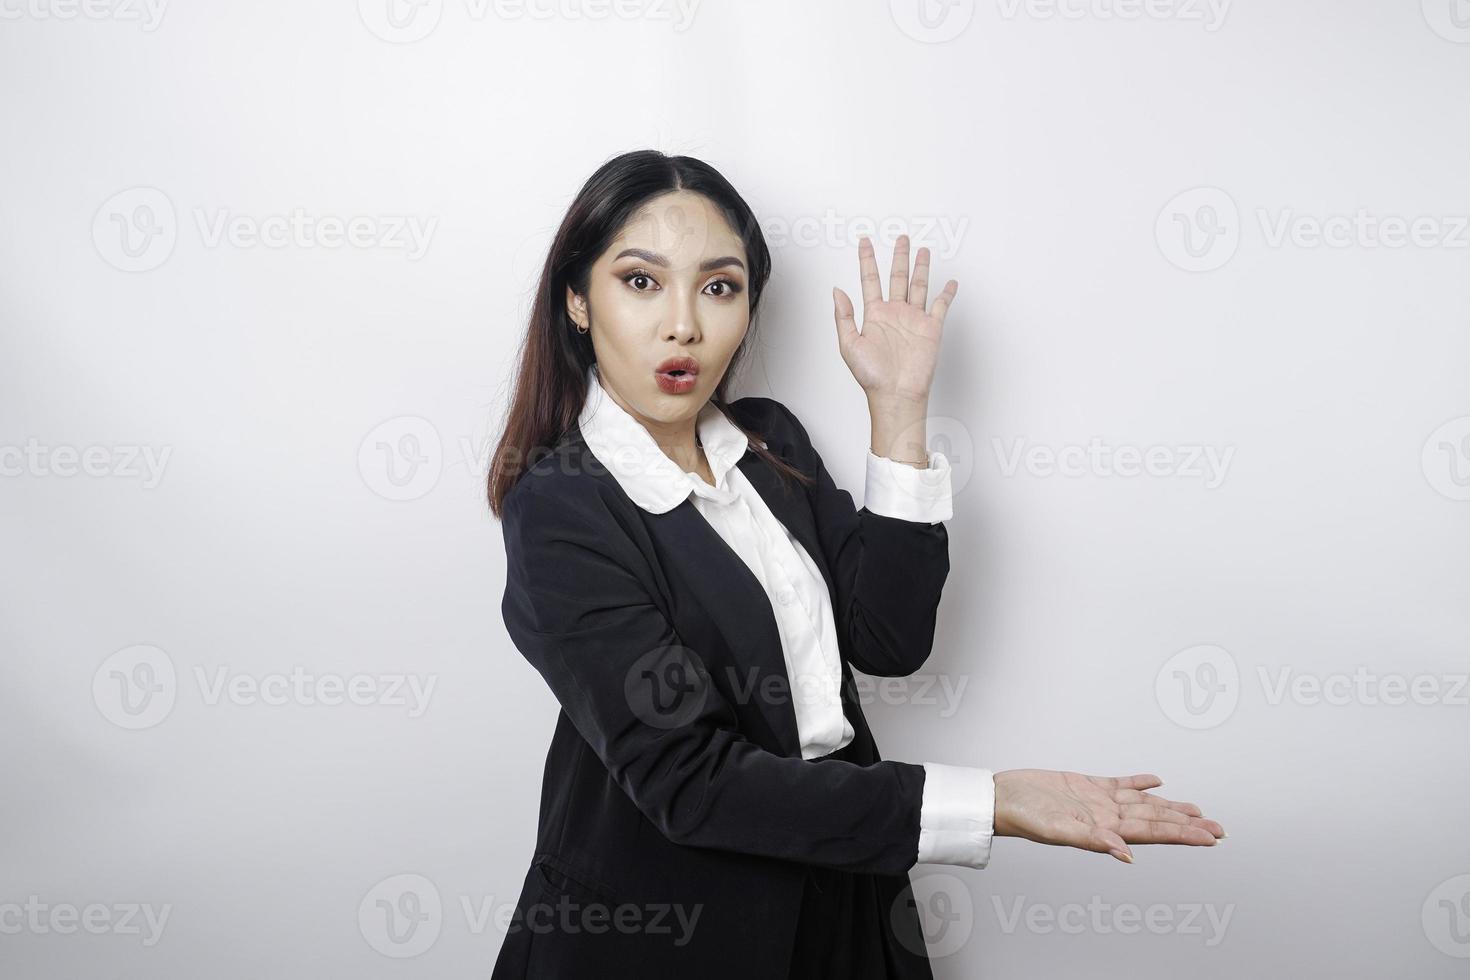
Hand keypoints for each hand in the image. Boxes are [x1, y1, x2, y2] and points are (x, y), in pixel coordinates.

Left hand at [832, 234, 956, 405]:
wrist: (896, 394)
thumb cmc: (872, 376)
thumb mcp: (849, 345)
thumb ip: (843, 316)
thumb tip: (836, 290)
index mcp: (874, 314)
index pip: (870, 279)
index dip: (867, 259)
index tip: (864, 241)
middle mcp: (895, 313)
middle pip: (897, 277)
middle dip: (899, 257)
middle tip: (901, 238)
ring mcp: (914, 319)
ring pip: (919, 285)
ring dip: (921, 268)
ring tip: (923, 250)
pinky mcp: (931, 328)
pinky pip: (940, 306)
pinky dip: (946, 293)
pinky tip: (950, 282)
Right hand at [993, 769, 1224, 863]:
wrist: (1002, 798)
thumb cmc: (1024, 818)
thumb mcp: (1058, 831)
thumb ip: (1093, 841)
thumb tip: (1127, 854)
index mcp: (1105, 829)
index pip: (1154, 833)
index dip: (1183, 835)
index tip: (1210, 839)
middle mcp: (1107, 816)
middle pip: (1157, 820)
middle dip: (1188, 825)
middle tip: (1218, 829)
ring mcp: (1099, 800)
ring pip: (1145, 803)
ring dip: (1171, 806)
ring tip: (1197, 811)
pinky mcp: (1087, 785)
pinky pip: (1120, 783)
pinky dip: (1140, 783)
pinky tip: (1156, 782)